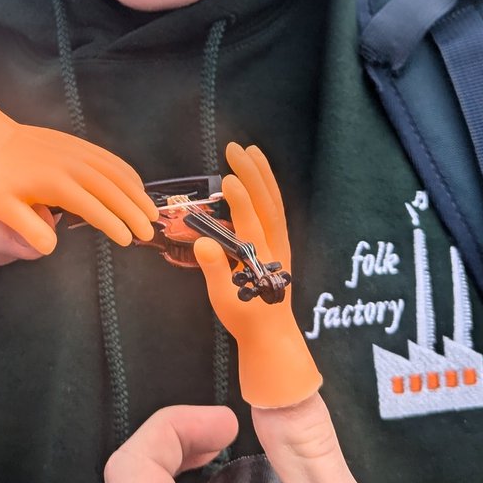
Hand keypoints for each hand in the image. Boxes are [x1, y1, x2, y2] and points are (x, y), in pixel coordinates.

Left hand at [0, 74, 156, 253]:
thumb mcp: (4, 208)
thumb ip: (28, 230)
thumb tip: (51, 249)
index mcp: (57, 184)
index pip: (94, 208)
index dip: (113, 224)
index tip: (127, 239)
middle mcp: (74, 166)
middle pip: (113, 190)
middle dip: (134, 212)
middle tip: (149, 232)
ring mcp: (79, 153)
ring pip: (116, 173)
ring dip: (137, 193)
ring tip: (151, 213)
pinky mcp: (80, 145)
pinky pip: (110, 159)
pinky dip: (128, 172)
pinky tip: (137, 185)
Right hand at [194, 142, 320, 406]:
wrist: (272, 334)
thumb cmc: (245, 319)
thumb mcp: (226, 302)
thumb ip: (215, 273)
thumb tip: (203, 245)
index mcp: (259, 261)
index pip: (252, 224)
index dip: (241, 201)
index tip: (227, 178)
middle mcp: (274, 246)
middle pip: (266, 203)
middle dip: (252, 174)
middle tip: (235, 148)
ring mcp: (279, 242)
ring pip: (274, 202)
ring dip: (262, 174)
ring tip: (250, 150)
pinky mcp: (279, 241)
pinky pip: (275, 208)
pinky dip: (267, 187)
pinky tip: (257, 174)